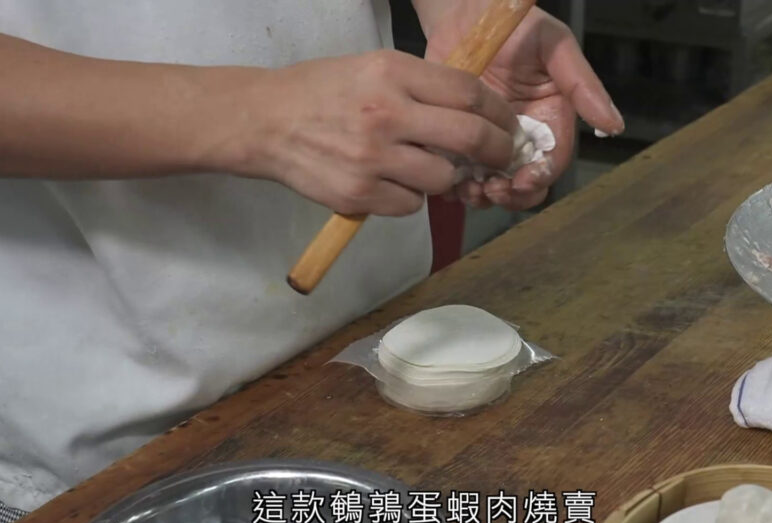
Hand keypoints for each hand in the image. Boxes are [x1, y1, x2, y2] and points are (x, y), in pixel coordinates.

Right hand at [241, 50, 518, 216]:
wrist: (264, 121)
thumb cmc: (320, 91)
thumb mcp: (372, 68)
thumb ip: (420, 85)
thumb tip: (473, 110)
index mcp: (391, 73)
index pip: (468, 93)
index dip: (499, 113)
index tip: (507, 125)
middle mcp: (385, 113)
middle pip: (469, 137)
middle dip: (497, 151)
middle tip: (501, 156)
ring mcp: (372, 158)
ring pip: (442, 178)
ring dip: (447, 177)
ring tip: (428, 167)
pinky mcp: (358, 194)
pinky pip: (410, 205)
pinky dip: (412, 197)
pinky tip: (394, 182)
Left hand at [421, 5, 623, 209]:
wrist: (462, 12)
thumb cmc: (515, 26)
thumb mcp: (555, 46)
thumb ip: (582, 84)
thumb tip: (615, 125)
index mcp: (549, 120)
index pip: (551, 162)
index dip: (539, 178)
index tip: (522, 182)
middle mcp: (521, 138)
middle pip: (523, 185)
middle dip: (511, 196)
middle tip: (492, 191)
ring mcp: (487, 142)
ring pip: (491, 186)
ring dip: (482, 196)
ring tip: (468, 188)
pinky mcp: (458, 141)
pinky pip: (459, 175)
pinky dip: (456, 186)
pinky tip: (450, 182)